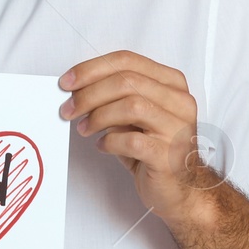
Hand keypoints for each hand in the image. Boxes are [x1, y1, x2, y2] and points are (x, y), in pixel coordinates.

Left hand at [58, 51, 212, 224]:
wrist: (181, 188)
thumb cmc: (154, 147)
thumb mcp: (136, 115)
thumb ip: (115, 96)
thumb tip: (77, 89)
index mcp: (172, 83)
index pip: (127, 60)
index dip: (92, 69)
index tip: (67, 82)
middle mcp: (180, 101)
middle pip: (126, 81)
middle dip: (89, 94)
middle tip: (68, 108)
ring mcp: (177, 128)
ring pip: (131, 106)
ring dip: (98, 116)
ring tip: (84, 128)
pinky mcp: (169, 155)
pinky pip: (132, 140)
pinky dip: (109, 141)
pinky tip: (102, 146)